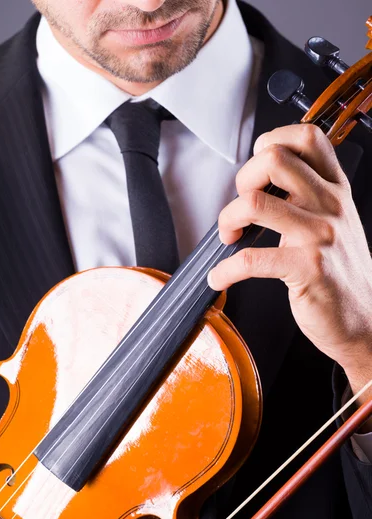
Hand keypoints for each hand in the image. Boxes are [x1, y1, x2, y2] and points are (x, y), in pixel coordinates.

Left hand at [208, 124, 371, 402]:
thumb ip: (308, 196)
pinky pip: (251, 259)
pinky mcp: (308, 269)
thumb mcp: (335, 221)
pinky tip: (221, 277)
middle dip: (241, 180)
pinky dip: (225, 270)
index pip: (306, 137)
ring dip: (227, 219)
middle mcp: (331, 205)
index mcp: (336, 189)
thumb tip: (260, 181)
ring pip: (254, 203)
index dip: (270, 141)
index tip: (255, 170)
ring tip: (229, 237)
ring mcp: (321, 236)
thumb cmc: (341, 272)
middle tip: (240, 208)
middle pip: (273, 159)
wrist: (365, 319)